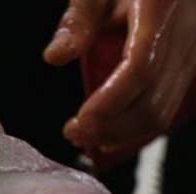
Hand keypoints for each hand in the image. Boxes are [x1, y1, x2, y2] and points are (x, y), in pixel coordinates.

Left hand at [44, 0, 195, 153]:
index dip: (109, 102)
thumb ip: (77, 21)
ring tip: (84, 136)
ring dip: (120, 134)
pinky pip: (167, 109)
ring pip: (162, 111)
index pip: (140, 67)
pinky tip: (108, 136)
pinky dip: (136, 130)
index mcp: (160, 5)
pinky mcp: (192, 66)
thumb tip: (55, 56)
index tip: (79, 120)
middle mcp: (187, 31)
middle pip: (151, 99)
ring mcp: (194, 51)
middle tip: (72, 133)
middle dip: (109, 127)